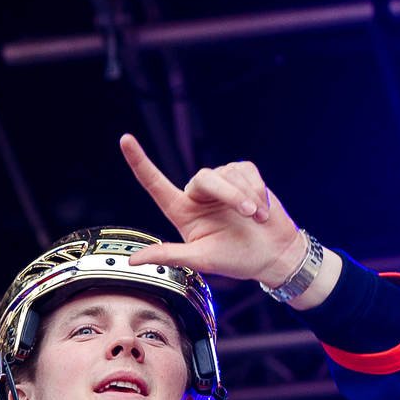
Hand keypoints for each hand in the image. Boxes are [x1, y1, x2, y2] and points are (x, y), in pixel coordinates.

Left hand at [120, 137, 309, 286]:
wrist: (274, 254)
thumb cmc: (236, 259)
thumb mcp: (200, 259)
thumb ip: (168, 255)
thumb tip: (132, 260)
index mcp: (181, 211)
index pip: (154, 183)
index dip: (139, 161)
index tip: (125, 139)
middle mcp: (197, 194)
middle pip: (205, 178)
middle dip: (230, 194)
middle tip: (249, 214)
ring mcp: (220, 182)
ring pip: (228, 174)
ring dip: (249, 197)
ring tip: (257, 218)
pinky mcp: (242, 175)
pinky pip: (247, 171)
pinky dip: (258, 190)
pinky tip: (263, 209)